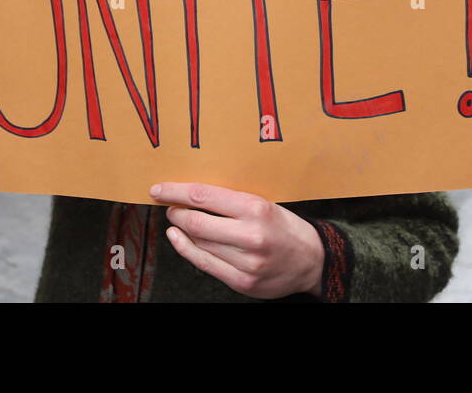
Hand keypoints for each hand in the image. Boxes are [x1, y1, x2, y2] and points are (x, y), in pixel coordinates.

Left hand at [150, 182, 323, 299]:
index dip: (176, 192)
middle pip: (196, 222)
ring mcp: (246, 262)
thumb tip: (191, 194)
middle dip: (175, 212)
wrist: (312, 261)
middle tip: (169, 206)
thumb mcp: (264, 204)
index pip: (204, 196)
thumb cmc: (285, 227)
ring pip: (198, 243)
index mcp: (256, 209)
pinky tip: (179, 239)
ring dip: (180, 230)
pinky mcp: (242, 282)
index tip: (159, 189)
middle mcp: (251, 236)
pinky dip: (186, 249)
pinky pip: (204, 264)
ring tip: (176, 222)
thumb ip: (231, 201)